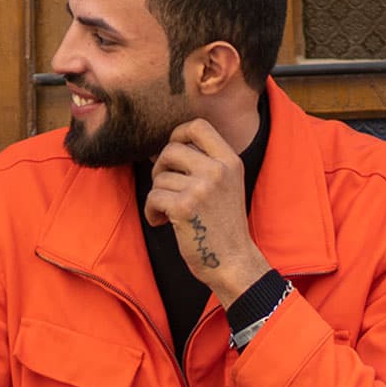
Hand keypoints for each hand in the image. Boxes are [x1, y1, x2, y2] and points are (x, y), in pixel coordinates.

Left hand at [143, 120, 269, 303]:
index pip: (198, 126)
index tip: (173, 155)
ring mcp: (202, 188)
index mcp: (230, 161)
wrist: (233, 261)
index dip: (177, 134)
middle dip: (160, 168)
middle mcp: (218, 170)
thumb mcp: (225, 186)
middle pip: (171, 149)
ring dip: (157, 196)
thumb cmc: (222, 225)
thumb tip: (159, 150)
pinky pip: (153, 197)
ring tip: (169, 212)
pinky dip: (152, 212)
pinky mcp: (184, 207)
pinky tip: (162, 222)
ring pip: (159, 177)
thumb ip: (202, 164)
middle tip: (166, 188)